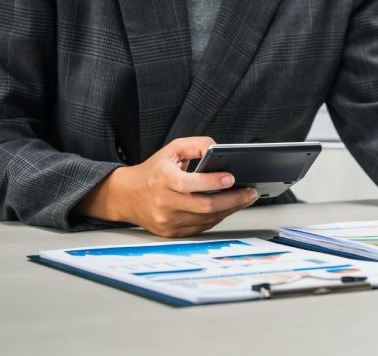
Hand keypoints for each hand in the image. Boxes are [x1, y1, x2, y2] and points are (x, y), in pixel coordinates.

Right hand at [75, 137, 257, 236]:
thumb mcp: (173, 149)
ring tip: (245, 199)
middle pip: (204, 206)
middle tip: (250, 192)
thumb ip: (197, 144)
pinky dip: (217, 217)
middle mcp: (164, 203)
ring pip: (207, 219)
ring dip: (230, 209)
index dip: (212, 182)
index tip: (231, 178)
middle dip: (233, 199)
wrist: (127, 196)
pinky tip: (227, 207)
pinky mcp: (171, 232)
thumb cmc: (154, 171)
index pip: (189, 183)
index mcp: (162, 179)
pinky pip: (201, 227)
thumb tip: (219, 148)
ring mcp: (167, 221)